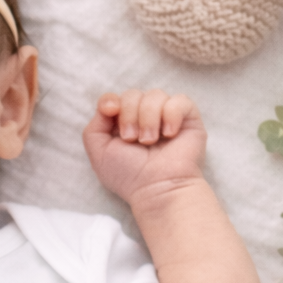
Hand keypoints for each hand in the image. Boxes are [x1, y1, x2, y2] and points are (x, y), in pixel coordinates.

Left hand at [82, 90, 205, 209]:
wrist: (156, 188)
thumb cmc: (129, 175)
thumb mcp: (99, 153)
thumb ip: (94, 126)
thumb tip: (110, 104)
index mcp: (123, 125)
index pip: (115, 98)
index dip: (110, 101)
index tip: (111, 112)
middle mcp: (145, 118)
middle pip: (133, 94)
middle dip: (129, 115)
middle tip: (132, 140)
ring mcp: (167, 116)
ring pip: (155, 95)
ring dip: (148, 119)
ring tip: (149, 142)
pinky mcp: (188, 118)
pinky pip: (179, 100)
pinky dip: (171, 115)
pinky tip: (169, 135)